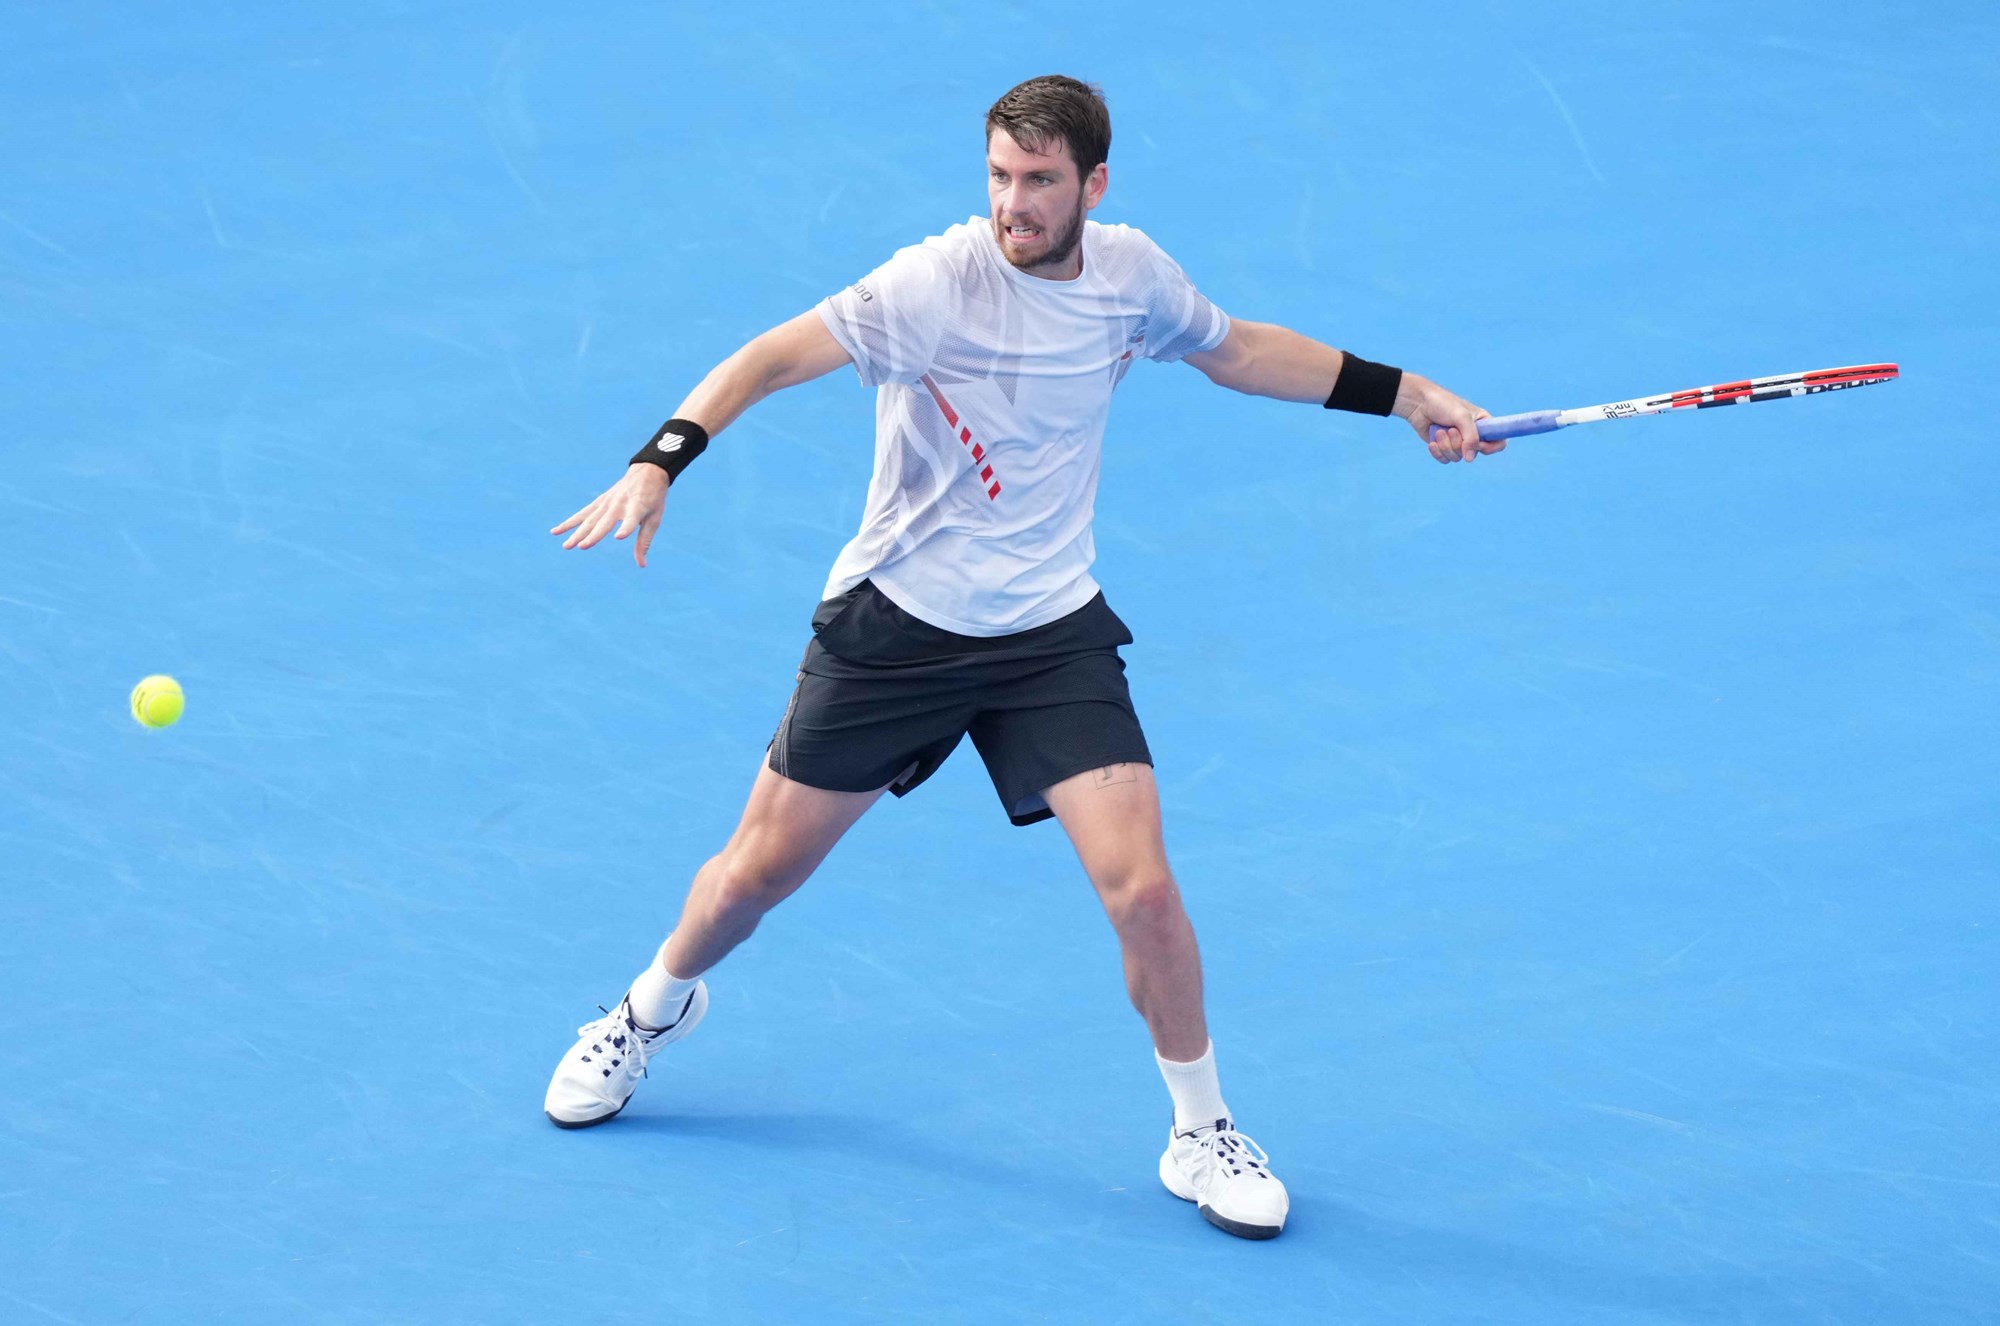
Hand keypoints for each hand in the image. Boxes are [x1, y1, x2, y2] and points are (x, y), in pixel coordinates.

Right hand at [550, 464, 670, 567]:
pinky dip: (569, 522)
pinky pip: (582, 513)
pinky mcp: (599, 501)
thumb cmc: (654, 499)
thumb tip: (641, 565)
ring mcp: (607, 502)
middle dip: (592, 535)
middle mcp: (619, 504)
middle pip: (603, 522)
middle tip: (581, 547)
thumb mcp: (654, 519)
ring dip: (577, 533)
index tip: (620, 536)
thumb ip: (644, 541)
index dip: (626, 528)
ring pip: (589, 519)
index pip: (630, 520)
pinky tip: (556, 531)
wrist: (647, 472)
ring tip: (566, 546)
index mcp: (637, 507)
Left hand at [1396, 374, 1502, 464]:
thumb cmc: (1443, 404)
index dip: (1490, 447)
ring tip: (1440, 431)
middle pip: (1473, 453)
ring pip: (1457, 457)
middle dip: (1459, 443)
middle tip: (1451, 429)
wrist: (1418, 404)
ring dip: (1446, 445)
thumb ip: (1470, 438)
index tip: (1479, 445)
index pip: (1499, 441)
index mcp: (1483, 423)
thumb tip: (1470, 459)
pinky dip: (1438, 452)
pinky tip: (1432, 441)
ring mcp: (1458, 442)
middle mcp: (1472, 434)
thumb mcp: (1462, 417)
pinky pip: (1445, 459)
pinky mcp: (1443, 447)